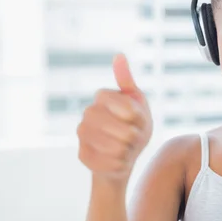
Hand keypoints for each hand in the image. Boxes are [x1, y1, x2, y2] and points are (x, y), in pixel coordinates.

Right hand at [77, 54, 152, 181]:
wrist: (123, 154)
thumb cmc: (134, 125)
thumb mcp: (137, 102)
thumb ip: (127, 82)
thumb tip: (119, 55)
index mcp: (102, 96)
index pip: (130, 109)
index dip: (139, 118)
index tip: (138, 119)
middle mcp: (88, 113)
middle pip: (125, 132)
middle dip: (136, 138)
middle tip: (133, 137)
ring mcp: (82, 134)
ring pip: (118, 149)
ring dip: (129, 151)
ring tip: (125, 148)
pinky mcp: (82, 155)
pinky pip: (111, 164)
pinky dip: (121, 164)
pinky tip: (117, 160)